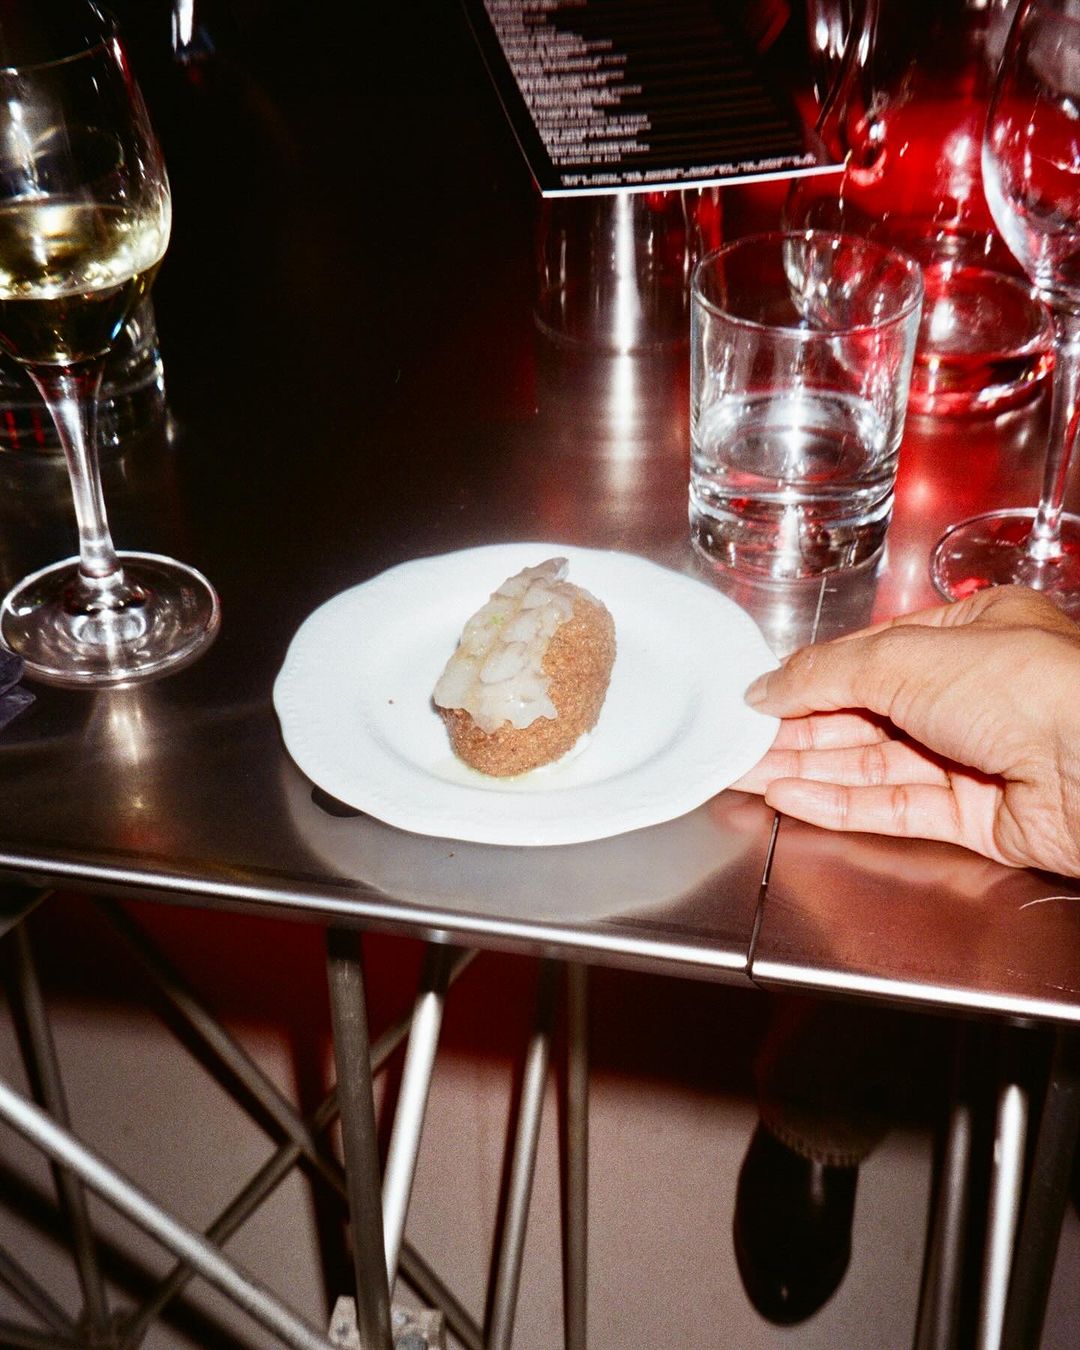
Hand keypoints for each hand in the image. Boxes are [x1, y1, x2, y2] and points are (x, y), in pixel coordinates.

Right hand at [735, 586, 1079, 875]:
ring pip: (876, 765)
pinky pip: (897, 808)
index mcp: (973, 634)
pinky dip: (841, 804)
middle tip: (739, 743)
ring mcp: (978, 758)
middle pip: (868, 714)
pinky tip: (792, 798)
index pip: (871, 657)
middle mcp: (976, 694)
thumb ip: (828, 674)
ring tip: (746, 775)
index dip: (810, 677)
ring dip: (808, 769)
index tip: (757, 696)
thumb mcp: (908, 656)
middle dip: (800, 729)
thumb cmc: (1030, 687)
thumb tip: (767, 686)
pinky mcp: (978, 817)